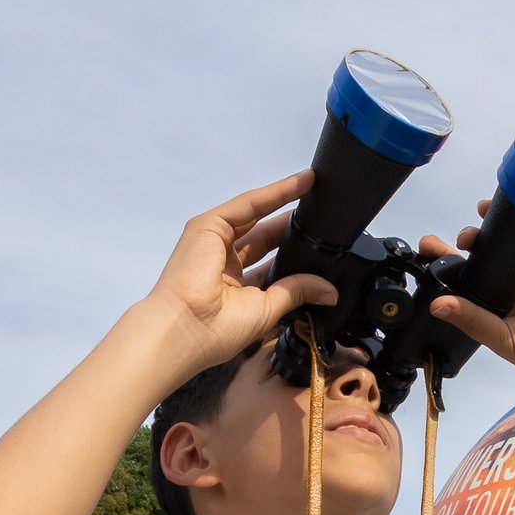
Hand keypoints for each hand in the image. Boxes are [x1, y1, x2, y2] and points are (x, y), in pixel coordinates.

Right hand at [141, 171, 338, 374]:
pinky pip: (248, 204)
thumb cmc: (215, 331)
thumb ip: (296, 292)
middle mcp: (222, 262)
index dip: (293, 253)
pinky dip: (274, 193)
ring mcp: (213, 242)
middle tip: (322, 215)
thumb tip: (328, 290)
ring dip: (285, 199)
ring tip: (315, 185)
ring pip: (256, 214)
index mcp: (233, 287)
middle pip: (264, 236)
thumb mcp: (267, 309)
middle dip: (291, 225)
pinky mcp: (207, 226)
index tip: (319, 244)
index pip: (269, 263)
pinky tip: (300, 183)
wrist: (186, 329)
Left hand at [420, 201, 514, 390]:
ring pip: (500, 250)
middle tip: (435, 243)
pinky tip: (498, 215)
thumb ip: (472, 320)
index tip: (423, 260)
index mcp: (491, 314)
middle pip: (476, 265)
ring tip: (469, 232)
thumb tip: (437, 305)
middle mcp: (506, 294)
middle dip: (456, 250)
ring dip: (482, 236)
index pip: (461, 290)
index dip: (442, 275)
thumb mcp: (502, 338)